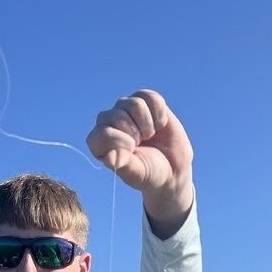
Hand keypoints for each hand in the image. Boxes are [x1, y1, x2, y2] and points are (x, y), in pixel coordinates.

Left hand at [87, 89, 193, 237]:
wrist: (172, 168)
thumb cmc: (149, 174)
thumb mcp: (136, 174)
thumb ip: (123, 166)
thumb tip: (110, 158)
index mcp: (99, 143)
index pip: (102, 133)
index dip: (121, 142)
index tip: (132, 151)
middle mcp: (108, 123)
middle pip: (117, 115)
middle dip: (136, 133)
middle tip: (141, 144)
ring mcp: (126, 110)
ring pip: (134, 103)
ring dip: (147, 123)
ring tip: (149, 135)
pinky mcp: (144, 101)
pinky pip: (150, 97)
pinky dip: (159, 114)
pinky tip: (159, 125)